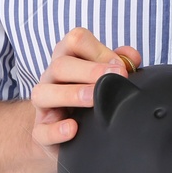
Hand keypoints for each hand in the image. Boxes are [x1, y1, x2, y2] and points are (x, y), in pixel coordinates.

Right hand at [30, 27, 140, 162]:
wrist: (67, 132)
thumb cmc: (87, 96)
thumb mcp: (103, 76)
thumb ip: (118, 63)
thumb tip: (132, 57)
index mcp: (67, 58)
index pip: (75, 40)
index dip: (98, 50)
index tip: (120, 67)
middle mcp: (51, 77)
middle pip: (60, 65)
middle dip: (89, 70)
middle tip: (116, 78)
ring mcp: (42, 104)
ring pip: (43, 93)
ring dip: (71, 94)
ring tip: (94, 100)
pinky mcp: (39, 131)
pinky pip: (41, 130)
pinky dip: (56, 130)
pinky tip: (72, 128)